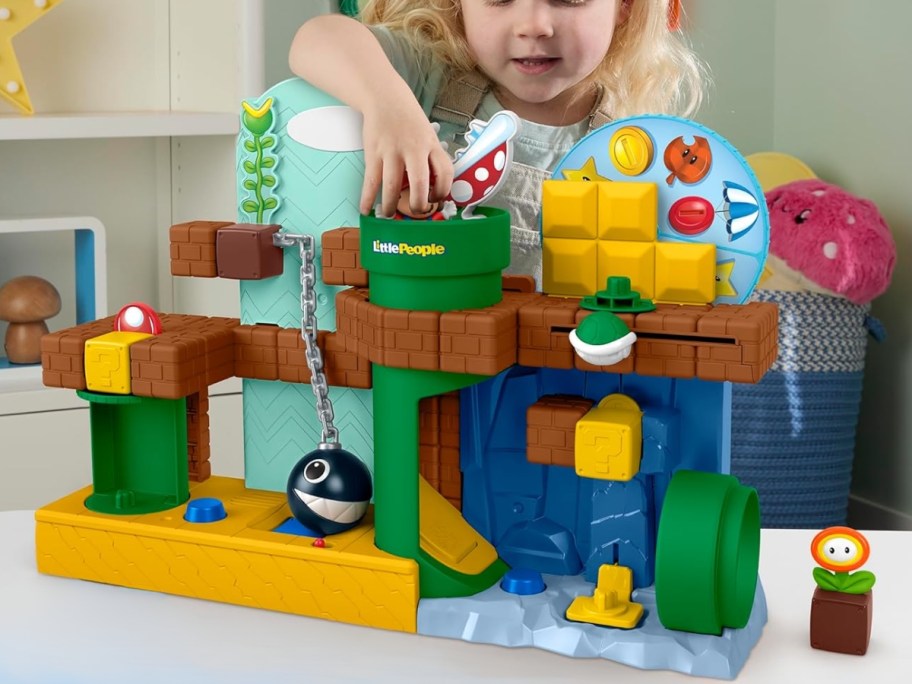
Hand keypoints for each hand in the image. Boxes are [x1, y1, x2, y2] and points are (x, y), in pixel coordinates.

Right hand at [360, 100, 453, 215]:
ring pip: (392, 186)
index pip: (445, 172)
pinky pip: (371, 180)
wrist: (385, 98)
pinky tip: (365, 209)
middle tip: (415, 212)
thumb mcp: (428, 135)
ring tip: (389, 214)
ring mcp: (392, 151)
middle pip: (419, 183)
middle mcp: (413, 149)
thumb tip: (431, 188)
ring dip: (390, 205)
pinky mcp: (373, 153)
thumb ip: (431, 158)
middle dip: (418, 204)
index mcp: (431, 145)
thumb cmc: (409, 121)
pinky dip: (366, 197)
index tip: (436, 199)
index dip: (443, 190)